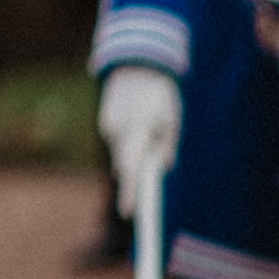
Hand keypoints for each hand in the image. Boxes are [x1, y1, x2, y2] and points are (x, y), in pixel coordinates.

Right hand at [99, 65, 181, 217]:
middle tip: (133, 203)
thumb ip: (167, 144)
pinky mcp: (105, 122)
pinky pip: (118, 141)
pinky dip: (128, 142)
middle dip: (132, 180)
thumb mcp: (172, 120)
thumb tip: (163, 167)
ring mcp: (109, 125)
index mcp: (139, 128)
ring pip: (122, 152)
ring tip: (149, 135)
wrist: (136, 67)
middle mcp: (119, 129)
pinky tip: (137, 127)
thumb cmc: (160, 95)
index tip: (128, 211)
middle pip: (124, 164)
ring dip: (133, 155)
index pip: (133, 167)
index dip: (131, 190)